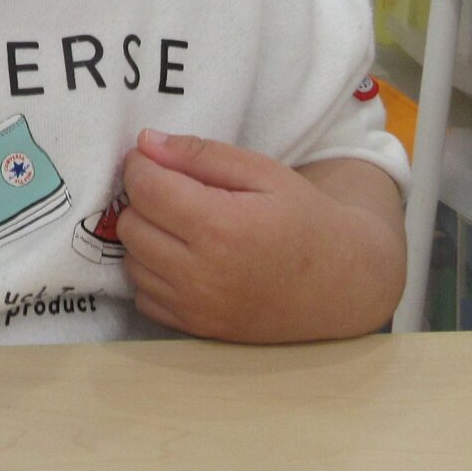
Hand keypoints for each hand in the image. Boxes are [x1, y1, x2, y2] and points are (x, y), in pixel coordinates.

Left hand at [117, 131, 404, 342]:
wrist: (340, 284)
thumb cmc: (304, 219)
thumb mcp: (263, 172)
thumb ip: (201, 154)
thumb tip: (146, 142)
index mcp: (221, 226)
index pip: (145, 188)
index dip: (141, 165)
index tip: (154, 159)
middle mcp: (201, 273)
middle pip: (131, 225)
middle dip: (143, 200)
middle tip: (173, 192)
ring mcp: (196, 306)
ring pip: (131, 261)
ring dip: (146, 237)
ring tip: (180, 225)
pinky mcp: (195, 328)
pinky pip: (143, 296)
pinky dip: (153, 274)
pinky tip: (182, 259)